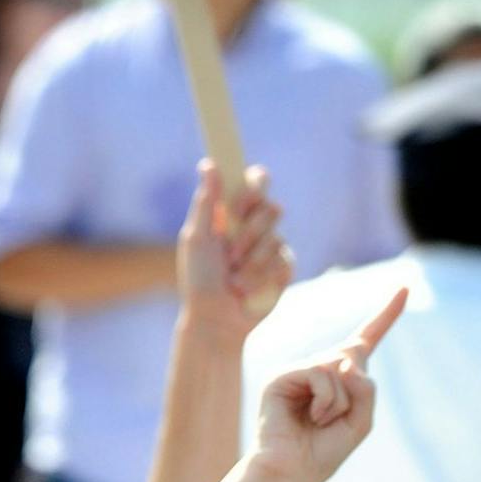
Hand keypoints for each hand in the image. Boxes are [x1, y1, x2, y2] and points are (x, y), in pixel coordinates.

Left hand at [179, 160, 293, 339]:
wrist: (215, 318)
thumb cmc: (199, 279)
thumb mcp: (197, 238)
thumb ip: (206, 202)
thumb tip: (208, 163)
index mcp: (232, 214)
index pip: (255, 181)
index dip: (257, 183)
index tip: (246, 197)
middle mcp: (254, 226)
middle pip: (271, 207)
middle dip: (249, 231)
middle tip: (230, 251)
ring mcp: (271, 246)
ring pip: (275, 236)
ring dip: (250, 259)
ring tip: (233, 276)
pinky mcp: (283, 266)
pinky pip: (283, 257)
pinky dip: (260, 273)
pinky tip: (247, 287)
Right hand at [251, 288, 403, 481]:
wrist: (293, 471)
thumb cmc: (324, 450)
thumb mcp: (362, 420)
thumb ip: (366, 389)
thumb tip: (343, 362)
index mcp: (341, 377)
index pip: (367, 339)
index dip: (387, 314)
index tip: (405, 288)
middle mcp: (319, 368)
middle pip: (354, 353)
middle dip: (353, 390)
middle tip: (328, 420)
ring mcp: (298, 370)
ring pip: (337, 365)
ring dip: (339, 400)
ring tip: (320, 420)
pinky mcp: (281, 377)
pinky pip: (319, 372)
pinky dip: (325, 398)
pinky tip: (311, 415)